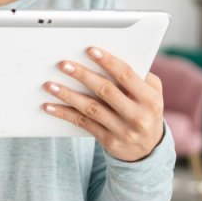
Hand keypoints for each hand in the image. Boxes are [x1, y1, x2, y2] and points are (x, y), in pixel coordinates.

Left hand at [42, 47, 164, 162]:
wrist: (149, 149)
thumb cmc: (146, 111)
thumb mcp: (152, 94)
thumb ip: (138, 76)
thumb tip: (109, 56)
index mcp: (150, 98)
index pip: (127, 75)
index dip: (108, 61)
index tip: (90, 50)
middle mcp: (138, 115)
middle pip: (105, 90)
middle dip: (83, 75)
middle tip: (63, 64)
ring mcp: (122, 130)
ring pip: (91, 108)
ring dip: (68, 95)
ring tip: (49, 85)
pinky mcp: (108, 141)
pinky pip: (83, 123)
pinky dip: (64, 114)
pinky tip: (49, 106)